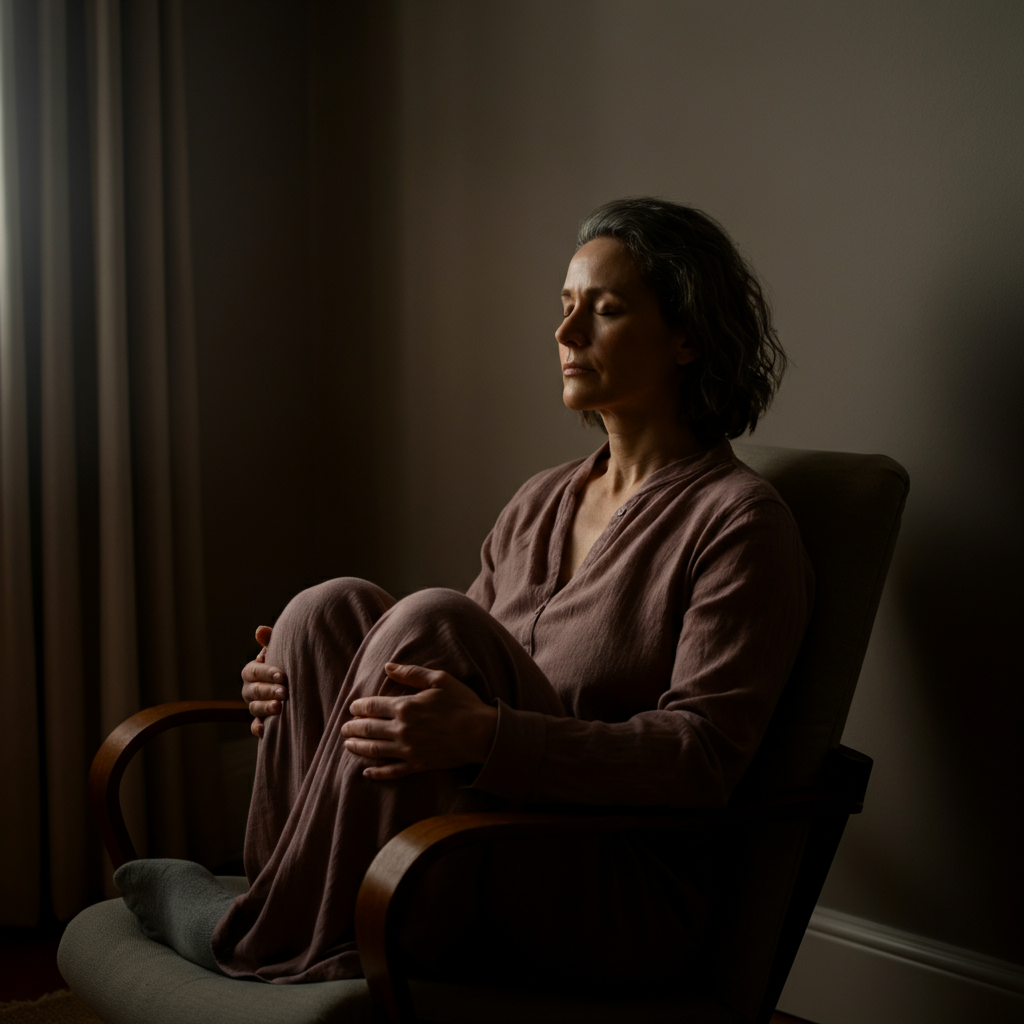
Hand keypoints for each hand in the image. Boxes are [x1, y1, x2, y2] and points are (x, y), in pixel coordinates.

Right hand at [241, 625, 287, 737]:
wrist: (297, 683)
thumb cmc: (286, 662)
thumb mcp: (281, 650)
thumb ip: (271, 640)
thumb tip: (260, 630)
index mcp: (252, 671)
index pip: (254, 671)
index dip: (266, 672)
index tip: (282, 674)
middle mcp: (250, 689)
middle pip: (254, 691)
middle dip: (269, 691)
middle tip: (285, 692)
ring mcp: (254, 705)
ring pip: (254, 708)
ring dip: (265, 708)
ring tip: (280, 707)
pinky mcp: (261, 721)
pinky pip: (255, 726)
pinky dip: (258, 729)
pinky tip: (266, 730)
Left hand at [341, 663, 498, 780]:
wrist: (482, 734)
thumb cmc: (462, 703)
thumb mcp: (439, 679)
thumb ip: (411, 673)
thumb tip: (387, 667)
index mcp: (405, 706)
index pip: (372, 706)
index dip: (359, 707)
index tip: (353, 707)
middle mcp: (402, 729)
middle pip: (369, 728)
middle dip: (353, 727)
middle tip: (344, 727)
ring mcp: (408, 750)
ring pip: (375, 750)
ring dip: (358, 747)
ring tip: (347, 744)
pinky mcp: (417, 765)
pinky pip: (391, 771)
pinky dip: (377, 773)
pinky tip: (366, 772)